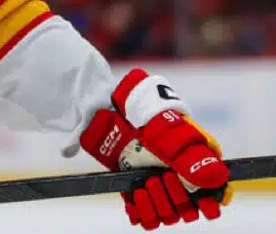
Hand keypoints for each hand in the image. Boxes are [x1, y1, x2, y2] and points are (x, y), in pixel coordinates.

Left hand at [80, 69, 231, 230]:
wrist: (115, 116)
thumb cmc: (150, 120)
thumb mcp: (175, 136)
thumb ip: (196, 159)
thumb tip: (218, 179)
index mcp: (199, 168)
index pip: (215, 198)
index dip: (210, 204)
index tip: (200, 201)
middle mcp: (182, 182)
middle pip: (189, 211)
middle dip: (177, 199)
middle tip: (162, 179)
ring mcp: (160, 188)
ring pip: (168, 215)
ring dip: (159, 205)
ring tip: (146, 185)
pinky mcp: (139, 192)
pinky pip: (145, 217)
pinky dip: (142, 212)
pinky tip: (136, 195)